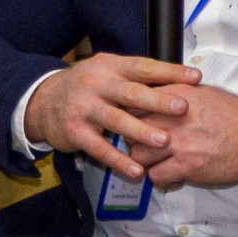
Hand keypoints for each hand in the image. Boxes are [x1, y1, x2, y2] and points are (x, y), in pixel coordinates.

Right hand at [24, 53, 202, 183]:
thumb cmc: (86, 87)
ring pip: (116, 120)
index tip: (195, 78)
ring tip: (164, 141)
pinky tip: (137, 170)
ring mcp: (85, 108)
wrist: (42, 101)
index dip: (169, 72)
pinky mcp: (75, 132)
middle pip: (131, 92)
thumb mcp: (106, 71)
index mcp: (110, 67)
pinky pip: (100, 148)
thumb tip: (176, 79)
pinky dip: (119, 160)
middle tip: (183, 108)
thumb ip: (134, 76)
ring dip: (141, 131)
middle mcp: (97, 84)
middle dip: (158, 100)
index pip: (143, 67)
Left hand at [138, 85, 237, 190]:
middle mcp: (172, 117)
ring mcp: (178, 143)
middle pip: (131, 130)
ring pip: (139, 156)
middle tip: (144, 146)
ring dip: (146, 162)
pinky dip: (161, 179)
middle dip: (134, 140)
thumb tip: (158, 99)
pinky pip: (157, 176)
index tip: (136, 123)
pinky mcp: (186, 165)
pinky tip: (172, 175)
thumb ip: (176, 94)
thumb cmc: (233, 114)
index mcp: (175, 95)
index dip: (131, 116)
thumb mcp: (201, 92)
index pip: (134, 103)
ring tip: (157, 163)